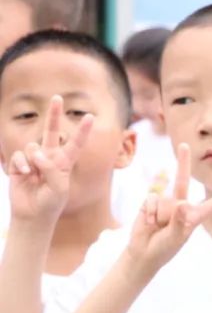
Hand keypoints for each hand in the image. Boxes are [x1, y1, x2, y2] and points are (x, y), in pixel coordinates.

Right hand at [6, 96, 93, 223]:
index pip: (75, 144)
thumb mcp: (58, 188)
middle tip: (57, 97)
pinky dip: (22, 165)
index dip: (82, 130)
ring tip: (34, 175)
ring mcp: (34, 160)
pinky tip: (24, 175)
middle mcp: (50, 157)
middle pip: (52, 131)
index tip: (91, 116)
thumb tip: (37, 153)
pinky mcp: (19, 164)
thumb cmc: (51, 204)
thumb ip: (51, 169)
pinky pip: (19, 156)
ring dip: (33, 160)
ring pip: (33, 147)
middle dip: (54, 114)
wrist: (33, 215)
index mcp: (65, 163)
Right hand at [126, 144, 211, 271]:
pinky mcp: (151, 203)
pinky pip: (150, 200)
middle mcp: (180, 206)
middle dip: (182, 162)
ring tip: (156, 226)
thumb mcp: (176, 238)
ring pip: (162, 195)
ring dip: (157, 213)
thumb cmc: (165, 248)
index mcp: (193, 217)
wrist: (144, 252)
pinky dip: (149, 212)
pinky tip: (149, 222)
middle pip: (182, 181)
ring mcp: (165, 203)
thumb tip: (181, 203)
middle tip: (183, 145)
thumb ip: (179, 221)